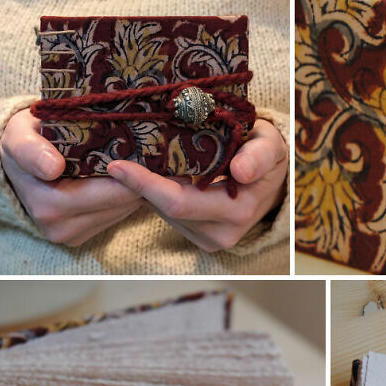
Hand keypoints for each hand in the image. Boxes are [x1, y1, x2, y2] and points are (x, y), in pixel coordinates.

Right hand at [0, 109, 142, 245]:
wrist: (16, 167)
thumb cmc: (27, 142)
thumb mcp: (23, 136)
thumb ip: (32, 150)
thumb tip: (53, 168)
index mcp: (47, 202)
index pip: (109, 194)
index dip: (128, 176)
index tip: (133, 158)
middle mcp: (56, 224)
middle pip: (121, 204)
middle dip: (135, 181)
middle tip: (141, 158)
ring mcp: (67, 235)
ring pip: (122, 212)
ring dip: (131, 191)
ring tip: (130, 169)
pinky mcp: (77, 239)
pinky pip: (114, 218)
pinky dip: (121, 201)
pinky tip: (117, 184)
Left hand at [106, 119, 287, 251]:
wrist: (271, 180)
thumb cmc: (264, 153)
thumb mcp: (269, 144)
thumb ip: (259, 155)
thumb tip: (240, 172)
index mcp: (239, 209)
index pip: (181, 201)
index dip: (147, 185)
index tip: (117, 166)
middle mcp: (225, 232)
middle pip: (167, 210)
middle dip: (139, 187)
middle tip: (113, 161)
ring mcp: (213, 240)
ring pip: (164, 214)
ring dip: (148, 191)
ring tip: (136, 164)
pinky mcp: (202, 240)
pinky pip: (170, 218)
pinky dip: (158, 198)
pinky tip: (155, 179)